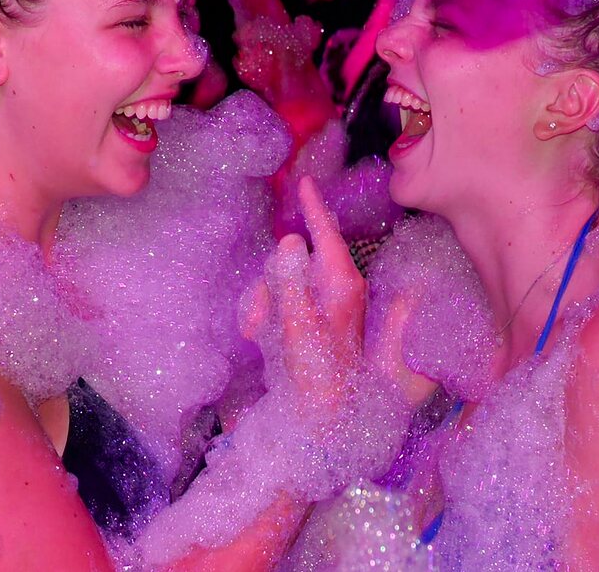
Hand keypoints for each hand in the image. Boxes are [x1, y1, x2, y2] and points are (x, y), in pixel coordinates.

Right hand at [242, 177, 364, 409]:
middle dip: (270, 280)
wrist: (321, 416)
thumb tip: (290, 240)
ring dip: (263, 300)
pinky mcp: (310, 318)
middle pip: (294, 257)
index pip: (327, 233)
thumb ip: (291, 280)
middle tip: (257, 315)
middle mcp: (336, 287)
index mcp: (342, 282)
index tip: (304, 182)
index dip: (313, 207)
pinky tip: (258, 335)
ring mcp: (323, 303)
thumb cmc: (317, 372)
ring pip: (282, 278)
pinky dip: (265, 313)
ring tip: (256, 331)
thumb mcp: (298, 325)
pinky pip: (281, 299)